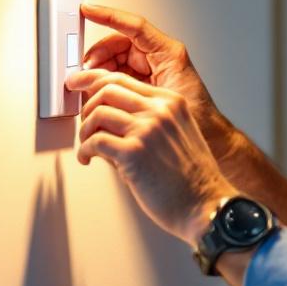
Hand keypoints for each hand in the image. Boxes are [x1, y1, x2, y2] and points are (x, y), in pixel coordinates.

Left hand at [65, 67, 238, 245]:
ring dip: (85, 131)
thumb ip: (147, 122)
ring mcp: (147, 129)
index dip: (95, 83)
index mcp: (171, 103)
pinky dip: (85, 151)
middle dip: (88, 107)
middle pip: (107, 90)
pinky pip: (95, 141)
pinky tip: (89, 159)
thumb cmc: (192, 180)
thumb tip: (108, 120)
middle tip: (85, 125)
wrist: (206, 206)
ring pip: (97, 113)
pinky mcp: (133, 152)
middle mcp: (159, 110)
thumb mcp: (177, 135)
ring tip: (88, 146)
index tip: (80, 88)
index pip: (124, 80)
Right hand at [76, 4, 240, 161]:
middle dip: (97, 54)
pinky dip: (105, 82)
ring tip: (87, 85)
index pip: (134, 26)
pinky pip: (119, 75)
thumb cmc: (199, 119)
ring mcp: (151, 70)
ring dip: (99, 70)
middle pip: (118, 44)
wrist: (211, 138)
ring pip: (115, 60)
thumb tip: (100, 84)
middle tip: (83, 70)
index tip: (87, 11)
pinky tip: (97, 93)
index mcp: (168, 54)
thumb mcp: (163, 98)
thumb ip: (131, 90)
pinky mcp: (145, 83)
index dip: (109, 16)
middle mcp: (158, 58)